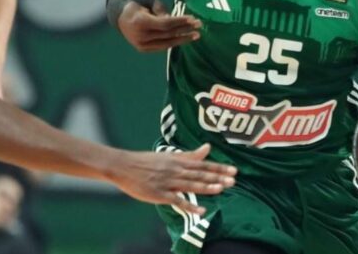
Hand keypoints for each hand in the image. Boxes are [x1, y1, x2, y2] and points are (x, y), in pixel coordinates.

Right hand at [110, 144, 236, 214]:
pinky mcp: (159, 194)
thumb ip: (189, 155)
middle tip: (233, 180)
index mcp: (177, 161)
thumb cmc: (146, 161)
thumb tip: (208, 147)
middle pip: (199, 174)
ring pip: (190, 184)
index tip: (233, 170)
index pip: (203, 164)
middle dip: (217, 177)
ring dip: (206, 187)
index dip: (218, 168)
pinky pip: (177, 200)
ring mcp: (167, 182)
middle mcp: (175, 170)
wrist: (123, 166)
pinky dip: (189, 205)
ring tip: (221, 188)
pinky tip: (201, 210)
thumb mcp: (168, 155)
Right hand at [118, 0, 201, 52]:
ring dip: (182, 39)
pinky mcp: (143, 49)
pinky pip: (161, 47)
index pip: (165, 24)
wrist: (119, 16)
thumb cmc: (137, 3)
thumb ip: (161, 8)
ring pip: (166, 43)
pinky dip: (173, 43)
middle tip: (199, 25)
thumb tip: (172, 19)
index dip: (180, 22)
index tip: (193, 19)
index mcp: (140, 21)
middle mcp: (140, 35)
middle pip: (167, 34)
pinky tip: (183, 38)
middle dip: (184, 30)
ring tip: (195, 35)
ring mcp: (141, 45)